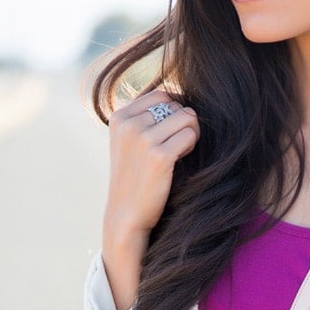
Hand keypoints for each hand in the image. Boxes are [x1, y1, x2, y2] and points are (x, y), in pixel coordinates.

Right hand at [101, 89, 199, 309]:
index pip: (161, 94)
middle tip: (174, 147)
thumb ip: (146, 117)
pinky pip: (190, 135)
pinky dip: (190, 146)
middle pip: (175, 105)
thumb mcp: (129, 141)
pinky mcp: (158, 156)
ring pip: (187, 116)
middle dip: (182, 124)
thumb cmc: (135, 177)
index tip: (168, 133)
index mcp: (119, 117)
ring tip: (178, 152)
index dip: (173, 111)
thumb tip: (180, 96)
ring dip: (190, 133)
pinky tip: (179, 160)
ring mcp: (142, 138)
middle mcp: (128, 124)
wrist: (126, 215)